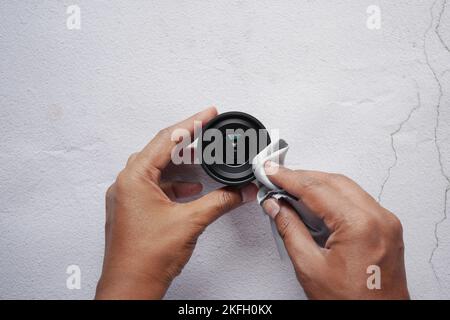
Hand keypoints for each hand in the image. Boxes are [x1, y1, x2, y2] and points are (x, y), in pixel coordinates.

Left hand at [95, 107, 256, 298]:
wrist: (131, 287)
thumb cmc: (146, 257)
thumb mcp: (190, 222)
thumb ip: (219, 201)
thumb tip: (239, 191)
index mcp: (135, 178)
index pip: (167, 139)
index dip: (192, 122)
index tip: (208, 113)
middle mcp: (127, 183)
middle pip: (160, 150)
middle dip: (186, 140)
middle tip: (206, 130)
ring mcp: (127, 197)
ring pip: (156, 168)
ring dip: (180, 163)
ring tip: (201, 158)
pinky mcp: (132, 209)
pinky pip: (154, 186)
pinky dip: (173, 183)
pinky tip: (189, 188)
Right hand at [262, 161, 408, 298]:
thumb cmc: (352, 304)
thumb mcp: (310, 266)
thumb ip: (290, 229)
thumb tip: (276, 206)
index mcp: (360, 226)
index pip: (316, 189)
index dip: (289, 178)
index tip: (271, 172)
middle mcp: (379, 219)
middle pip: (333, 181)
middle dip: (302, 177)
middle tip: (277, 178)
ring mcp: (386, 222)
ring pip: (346, 187)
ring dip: (317, 184)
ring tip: (291, 188)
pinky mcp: (386, 228)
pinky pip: (357, 200)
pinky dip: (333, 196)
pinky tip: (316, 201)